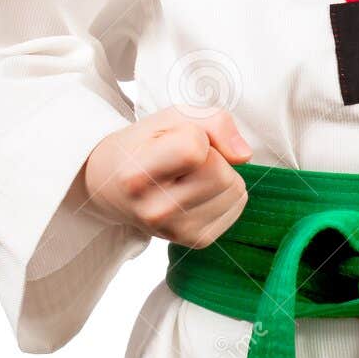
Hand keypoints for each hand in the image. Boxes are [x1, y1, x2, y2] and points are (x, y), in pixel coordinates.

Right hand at [79, 106, 252, 248]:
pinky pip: (237, 206)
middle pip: (221, 172)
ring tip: (188, 175)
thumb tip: (243, 156)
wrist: (114, 187)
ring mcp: (176, 231)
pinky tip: (196, 191)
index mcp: (137, 176)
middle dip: (213, 156)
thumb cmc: (145, 145)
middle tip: (182, 159)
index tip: (171, 140)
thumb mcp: (171, 117)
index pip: (195, 148)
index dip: (194, 134)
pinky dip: (224, 193)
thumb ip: (213, 121)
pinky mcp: (196, 240)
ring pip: (235, 189)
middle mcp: (155, 211)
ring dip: (221, 174)